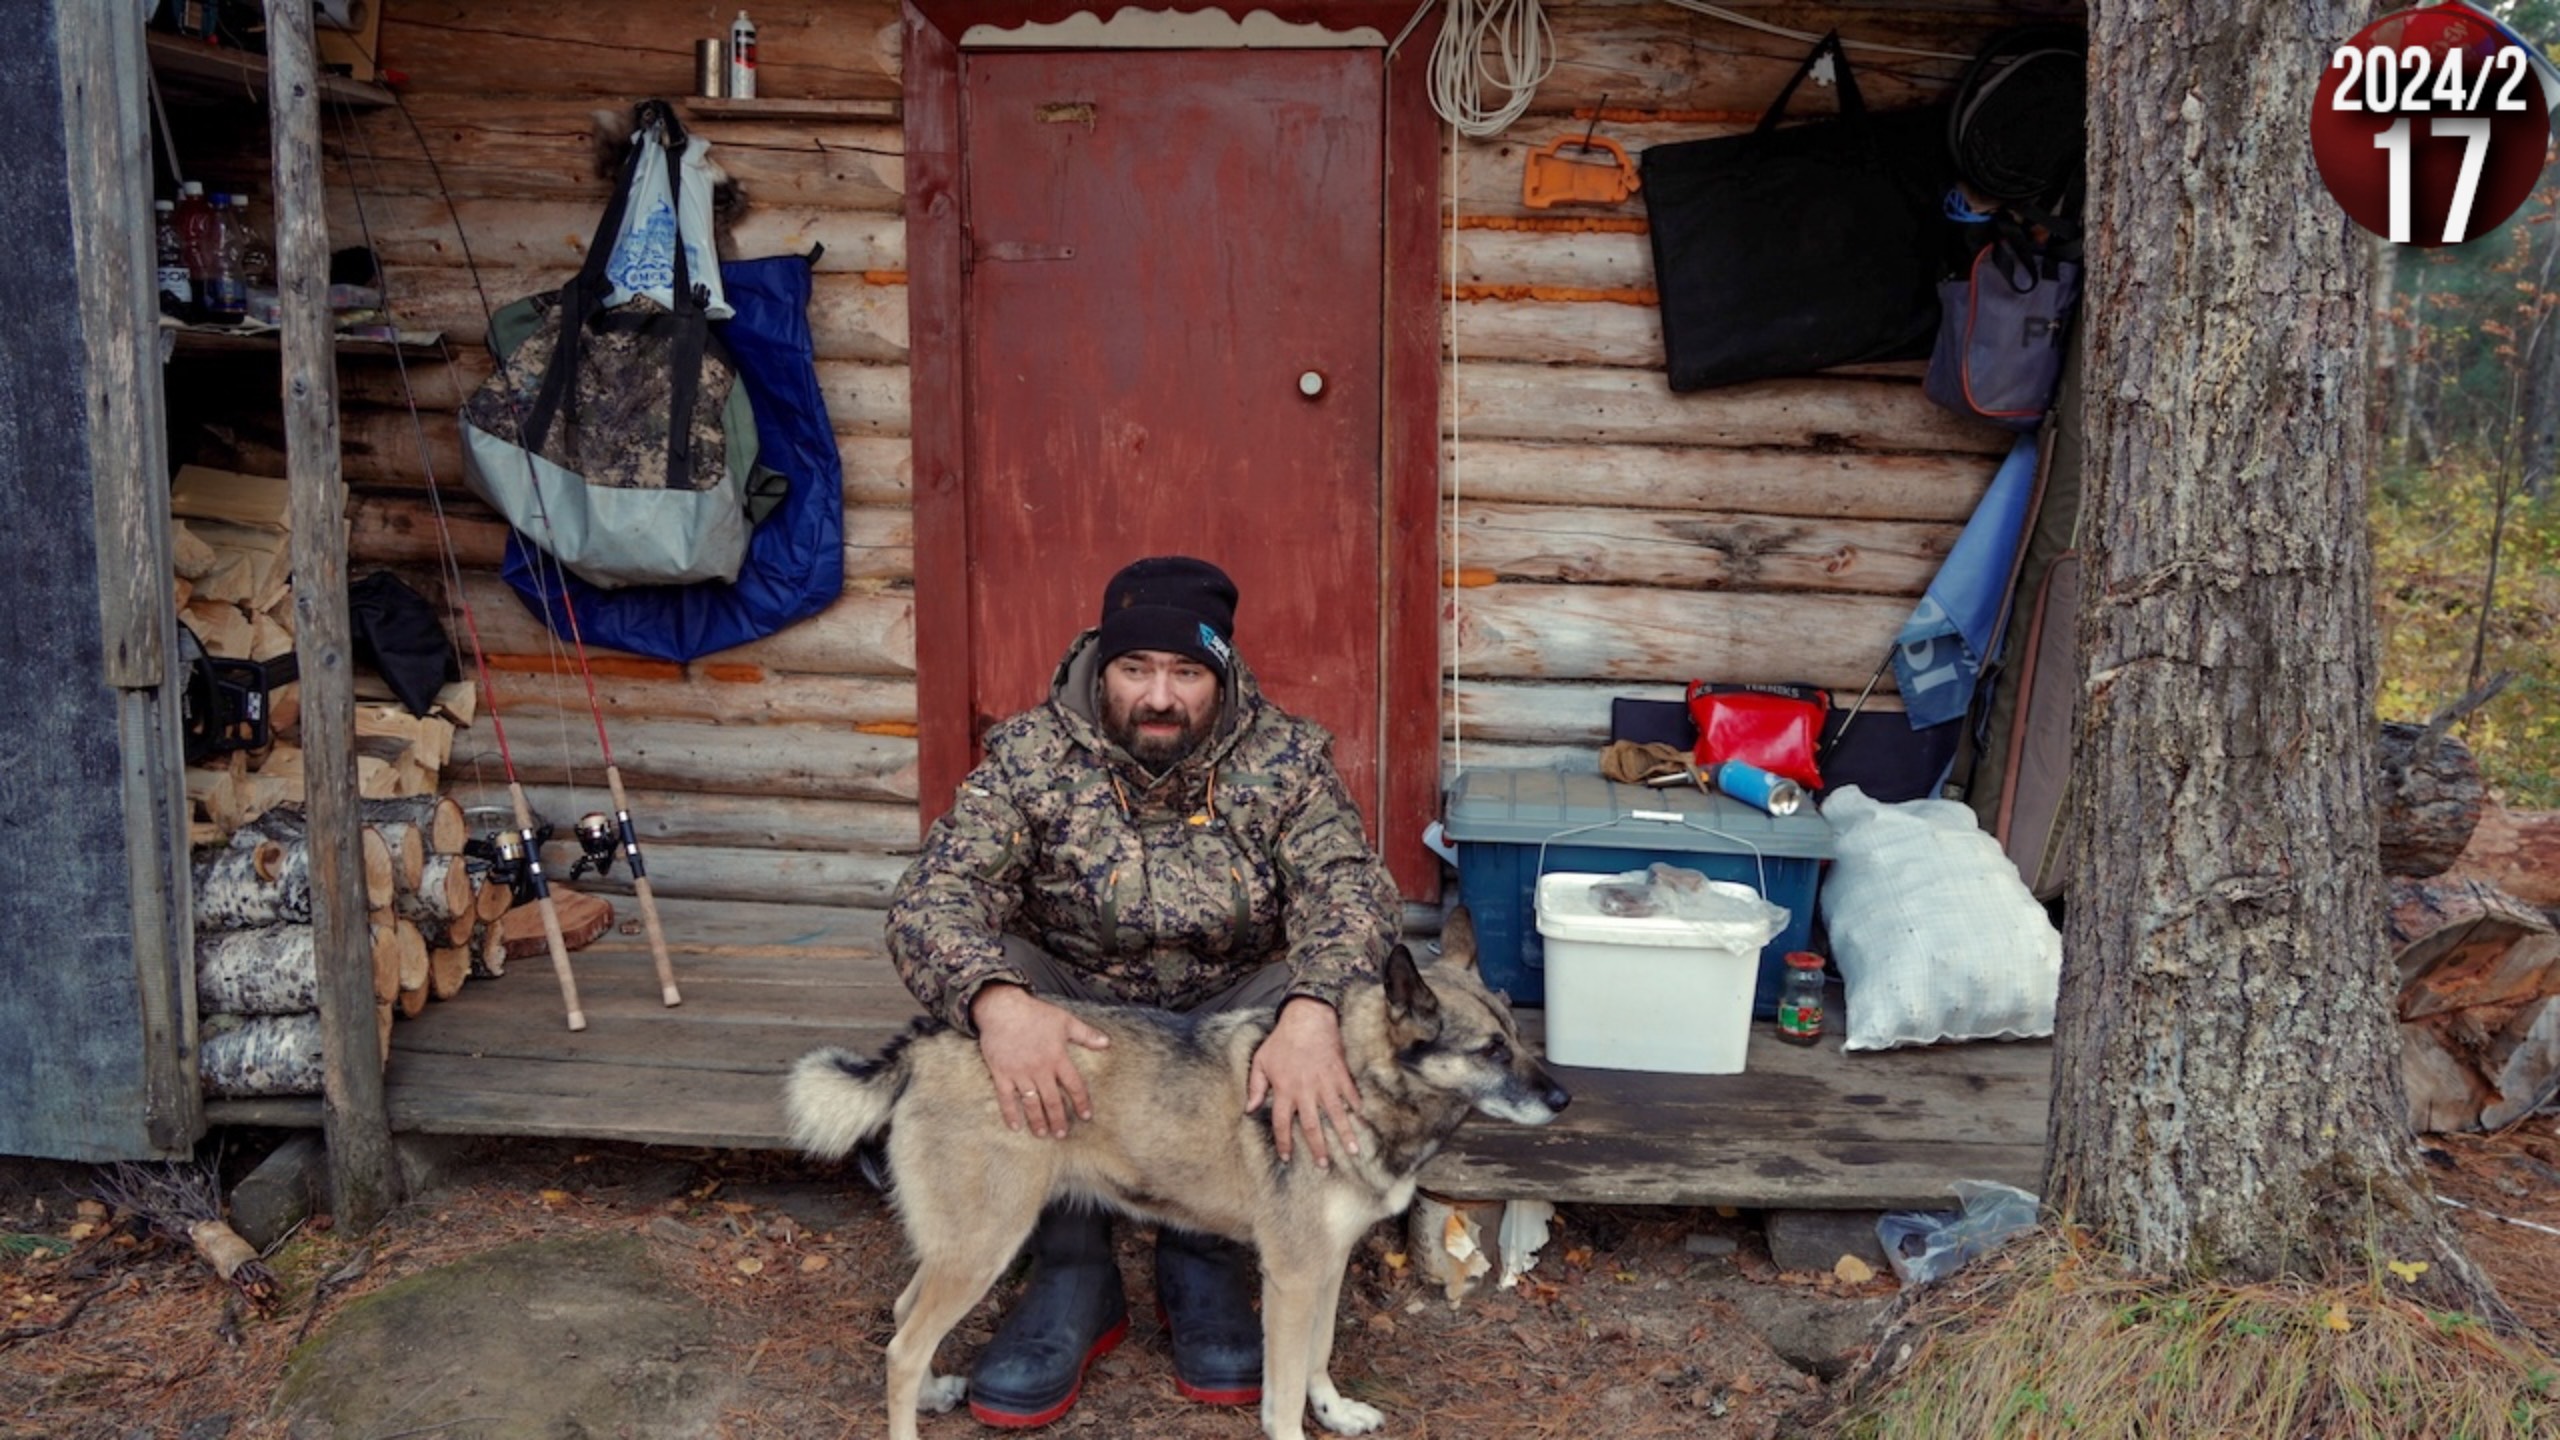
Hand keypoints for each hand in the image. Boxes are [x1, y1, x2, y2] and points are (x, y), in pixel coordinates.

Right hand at [972, 984, 1110, 1138]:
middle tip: (1062, 1134)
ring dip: (1037, 1121)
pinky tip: (1015, 1127)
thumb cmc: (1035, 1013)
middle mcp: (1040, 1069)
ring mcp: (1020, 1073)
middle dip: (1058, 1119)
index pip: (1074, 1085)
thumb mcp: (1065, 1021)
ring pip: (1031, 1103)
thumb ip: (1086, 1034)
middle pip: (1052, 1100)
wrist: (1003, 1008)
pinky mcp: (1001, 1073)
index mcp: (1057, 1058)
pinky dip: (1010, 1113)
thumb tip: (1107, 1043)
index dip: (1081, 1102)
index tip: (1086, 1116)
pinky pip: (1006, 1098)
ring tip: (1043, 1134)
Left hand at [1246, 997, 1359, 1168]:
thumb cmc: (1281, 1040)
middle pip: (1312, 1126)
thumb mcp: (1260, 1061)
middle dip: (1318, 1148)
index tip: (1286, 1157)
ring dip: (1345, 1134)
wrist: (1306, 1018)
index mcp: (1285, 1090)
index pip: (1283, 1124)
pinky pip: (1350, 1094)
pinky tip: (1362, 1119)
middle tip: (1323, 1165)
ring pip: (1336, 1115)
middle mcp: (1306, 1091)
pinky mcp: (1340, 1073)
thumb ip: (1255, 1087)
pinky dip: (1356, 1106)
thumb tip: (1250, 1109)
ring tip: (1354, 1151)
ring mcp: (1326, 1083)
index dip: (1284, 1142)